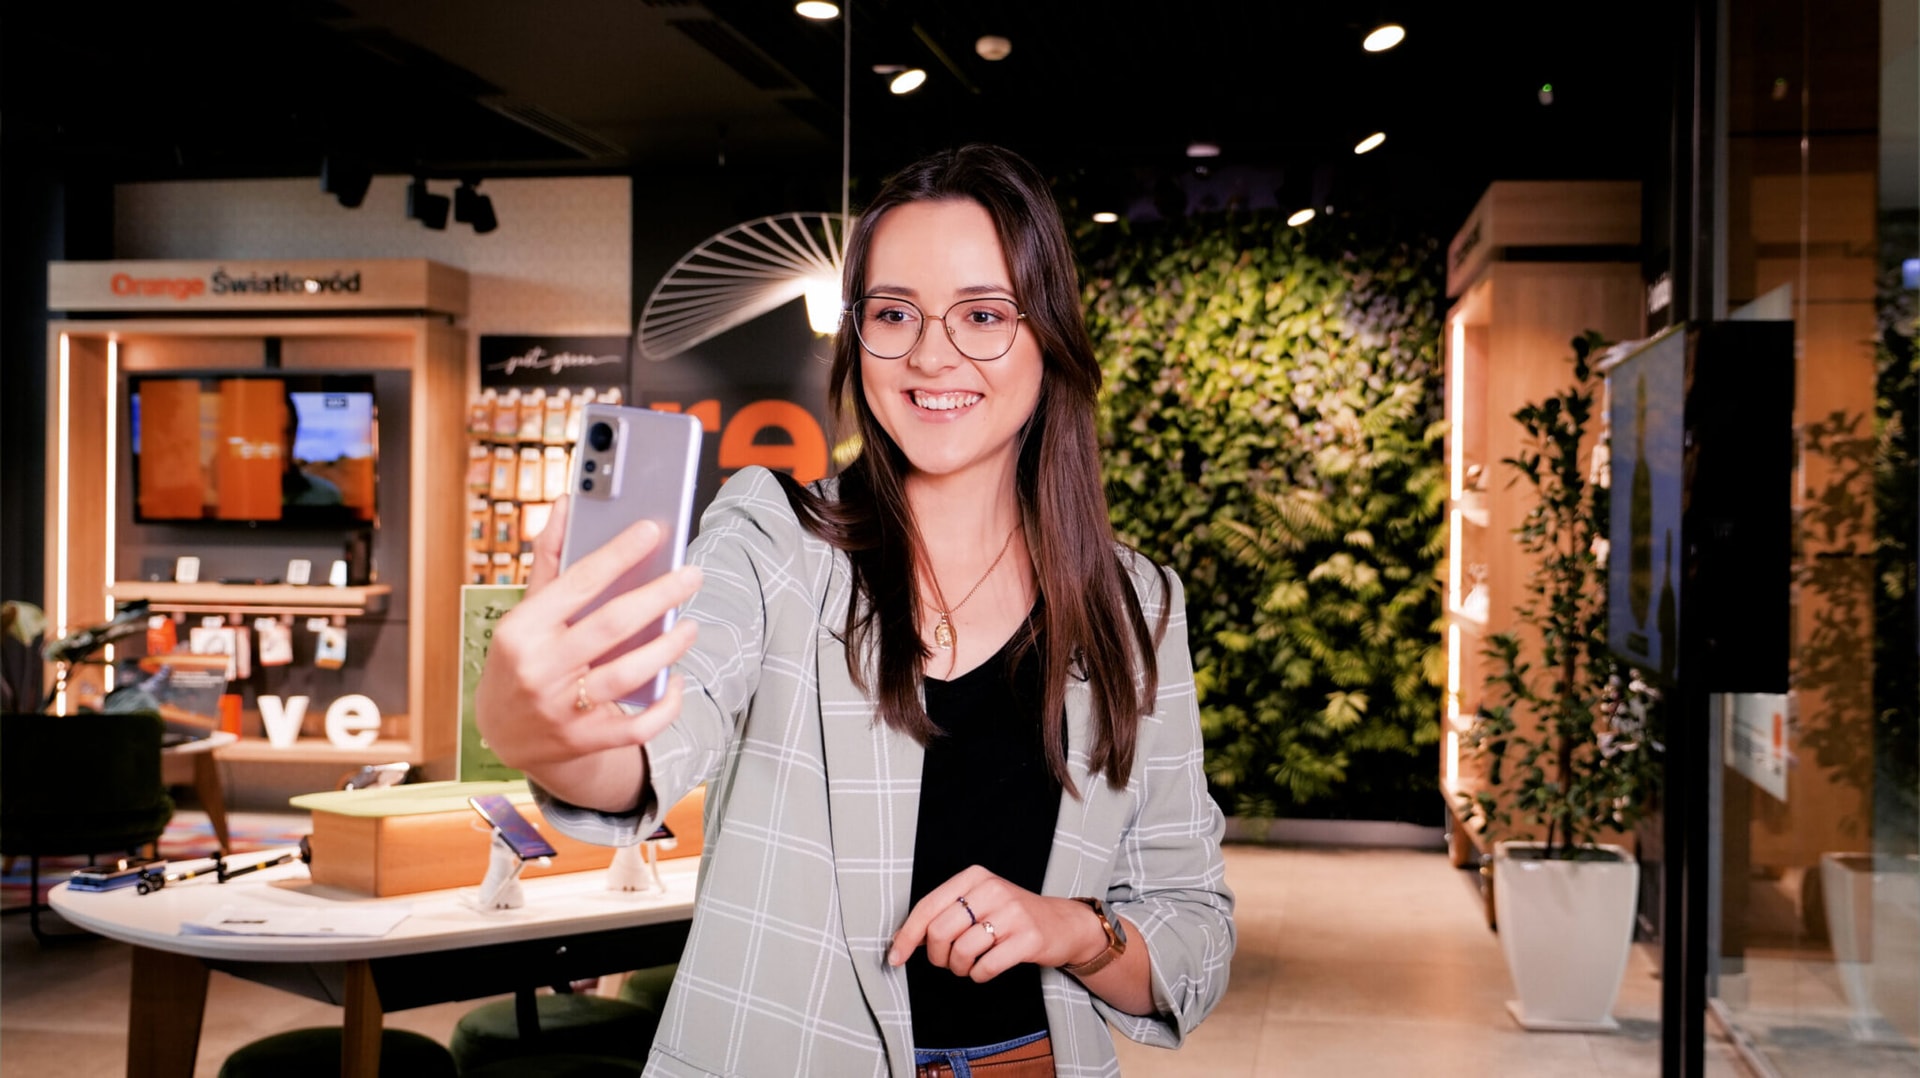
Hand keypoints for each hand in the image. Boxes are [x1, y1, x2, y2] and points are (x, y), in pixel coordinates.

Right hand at [474, 495, 702, 776]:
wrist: (503, 735)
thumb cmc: (522, 658)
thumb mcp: (525, 610)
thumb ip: (549, 558)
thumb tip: (566, 502)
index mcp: (521, 629)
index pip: (578, 582)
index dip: (619, 553)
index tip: (653, 530)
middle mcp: (539, 668)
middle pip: (612, 625)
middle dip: (659, 596)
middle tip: (692, 575)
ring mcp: (561, 709)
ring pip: (628, 674)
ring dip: (668, 647)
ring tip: (690, 626)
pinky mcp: (583, 741)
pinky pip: (637, 725)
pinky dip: (665, 703)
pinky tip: (678, 679)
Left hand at [886, 865, 1105, 981]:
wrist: (1062, 924)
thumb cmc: (1011, 916)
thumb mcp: (978, 903)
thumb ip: (943, 915)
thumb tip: (902, 939)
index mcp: (974, 877)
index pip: (928, 906)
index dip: (907, 935)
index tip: (895, 957)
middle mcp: (992, 889)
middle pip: (940, 931)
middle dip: (937, 957)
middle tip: (947, 962)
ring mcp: (1013, 913)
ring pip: (962, 952)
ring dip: (959, 968)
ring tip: (969, 965)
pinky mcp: (1028, 938)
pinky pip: (986, 967)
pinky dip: (979, 975)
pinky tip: (985, 970)